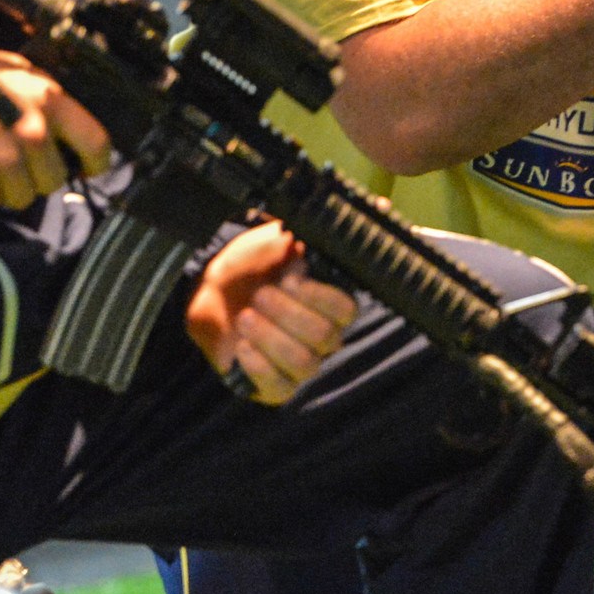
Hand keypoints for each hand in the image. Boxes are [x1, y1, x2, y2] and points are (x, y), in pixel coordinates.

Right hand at [0, 49, 112, 210]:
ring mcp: (5, 160)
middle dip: (39, 175)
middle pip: (55, 180)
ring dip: (9, 187)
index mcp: (50, 102)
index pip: (97, 145)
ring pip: (24, 197)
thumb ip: (47, 98)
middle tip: (17, 160)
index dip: (95, 163)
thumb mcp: (18, 71)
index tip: (86, 168)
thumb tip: (68, 127)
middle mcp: (34, 134)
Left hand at [185, 222, 355, 404]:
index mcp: (332, 303)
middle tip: (260, 294)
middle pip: (324, 337)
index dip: (320, 297)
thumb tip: (379, 205)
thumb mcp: (288, 237)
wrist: (215, 290)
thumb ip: (325, 228)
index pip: (346, 310)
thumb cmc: (256, 265)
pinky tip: (243, 346)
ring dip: (271, 337)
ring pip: (305, 363)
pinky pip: (281, 388)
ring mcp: (301, 363)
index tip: (291, 278)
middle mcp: (323, 336)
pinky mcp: (276, 385)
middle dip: (287, 314)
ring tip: (245, 316)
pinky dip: (261, 367)